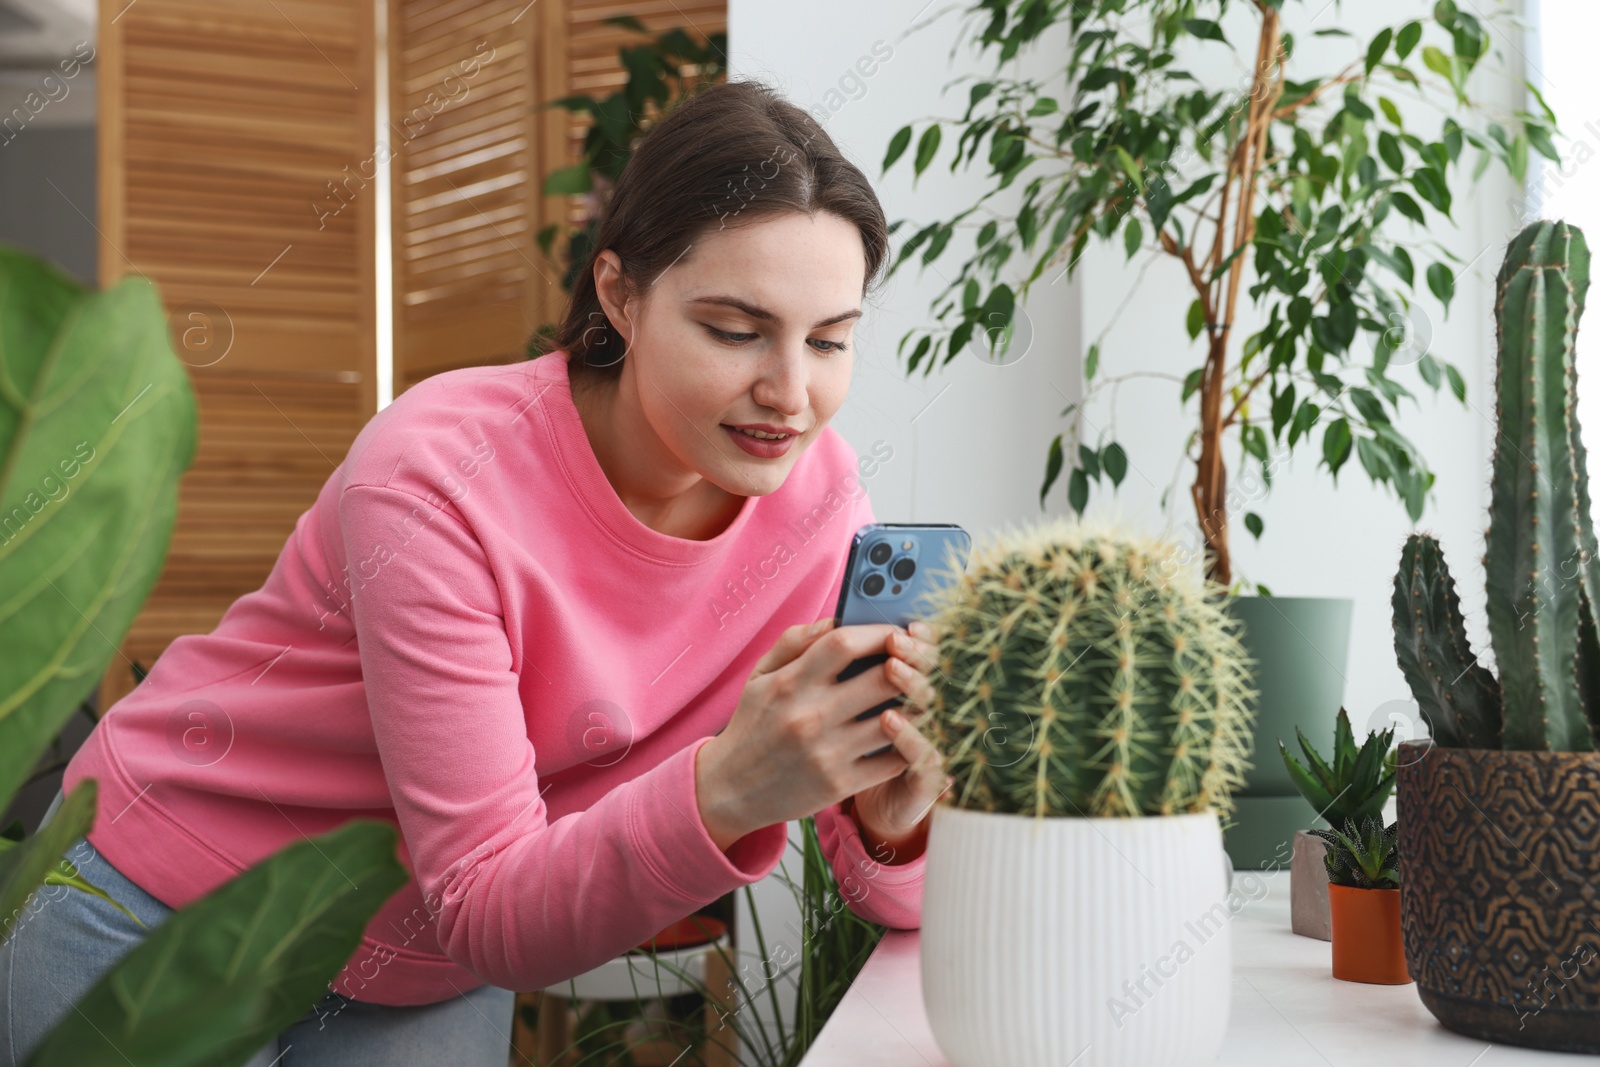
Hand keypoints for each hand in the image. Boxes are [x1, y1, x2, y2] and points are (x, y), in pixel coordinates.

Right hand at [695, 616, 946, 850]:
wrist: (730, 789)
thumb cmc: (752, 724)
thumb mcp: (760, 675)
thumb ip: (795, 641)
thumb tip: (838, 618)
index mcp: (790, 683)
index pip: (844, 643)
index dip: (879, 631)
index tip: (898, 631)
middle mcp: (809, 716)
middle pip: (883, 679)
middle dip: (913, 665)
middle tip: (924, 660)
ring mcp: (827, 753)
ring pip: (898, 720)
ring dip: (917, 705)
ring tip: (923, 694)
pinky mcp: (840, 784)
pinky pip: (893, 759)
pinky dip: (909, 743)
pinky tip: (910, 731)